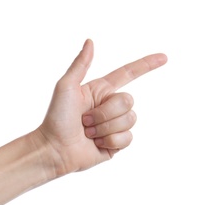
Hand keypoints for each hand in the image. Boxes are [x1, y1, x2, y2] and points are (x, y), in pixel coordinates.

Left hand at [36, 39, 166, 176]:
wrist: (55, 149)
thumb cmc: (56, 118)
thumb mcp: (66, 87)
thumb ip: (80, 65)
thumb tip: (90, 41)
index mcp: (101, 91)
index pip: (128, 74)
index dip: (145, 65)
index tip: (163, 58)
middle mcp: (110, 106)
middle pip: (128, 100)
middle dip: (105, 112)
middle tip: (85, 120)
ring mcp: (114, 125)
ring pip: (130, 120)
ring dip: (105, 128)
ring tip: (88, 133)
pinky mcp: (116, 143)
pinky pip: (127, 138)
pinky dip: (110, 141)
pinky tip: (96, 144)